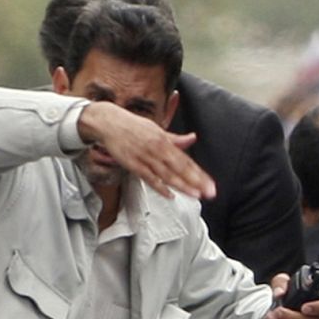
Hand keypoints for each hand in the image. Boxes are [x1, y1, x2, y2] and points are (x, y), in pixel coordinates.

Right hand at [77, 101, 212, 199]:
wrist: (109, 122)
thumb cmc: (133, 126)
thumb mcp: (157, 130)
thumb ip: (175, 139)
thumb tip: (192, 138)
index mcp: (164, 140)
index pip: (186, 160)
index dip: (199, 173)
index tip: (210, 184)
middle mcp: (157, 149)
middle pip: (180, 168)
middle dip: (196, 181)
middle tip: (209, 192)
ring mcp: (145, 157)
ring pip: (166, 174)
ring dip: (182, 185)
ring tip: (195, 195)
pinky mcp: (133, 164)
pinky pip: (149, 178)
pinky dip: (160, 187)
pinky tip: (170, 195)